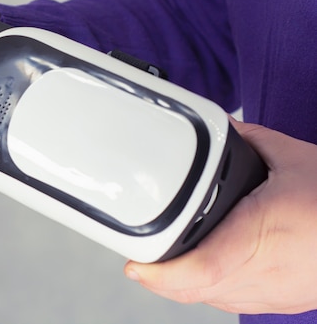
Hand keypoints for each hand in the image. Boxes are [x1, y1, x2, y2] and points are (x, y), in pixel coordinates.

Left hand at [123, 120, 316, 314]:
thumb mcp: (295, 159)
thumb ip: (251, 141)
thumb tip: (225, 128)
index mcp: (262, 235)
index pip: (201, 269)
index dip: (161, 275)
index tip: (135, 266)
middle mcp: (265, 272)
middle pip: (196, 290)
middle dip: (160, 278)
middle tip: (139, 258)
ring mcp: (275, 292)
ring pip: (211, 299)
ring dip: (182, 285)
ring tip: (163, 262)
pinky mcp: (284, 300)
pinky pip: (232, 301)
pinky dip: (209, 289)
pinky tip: (202, 270)